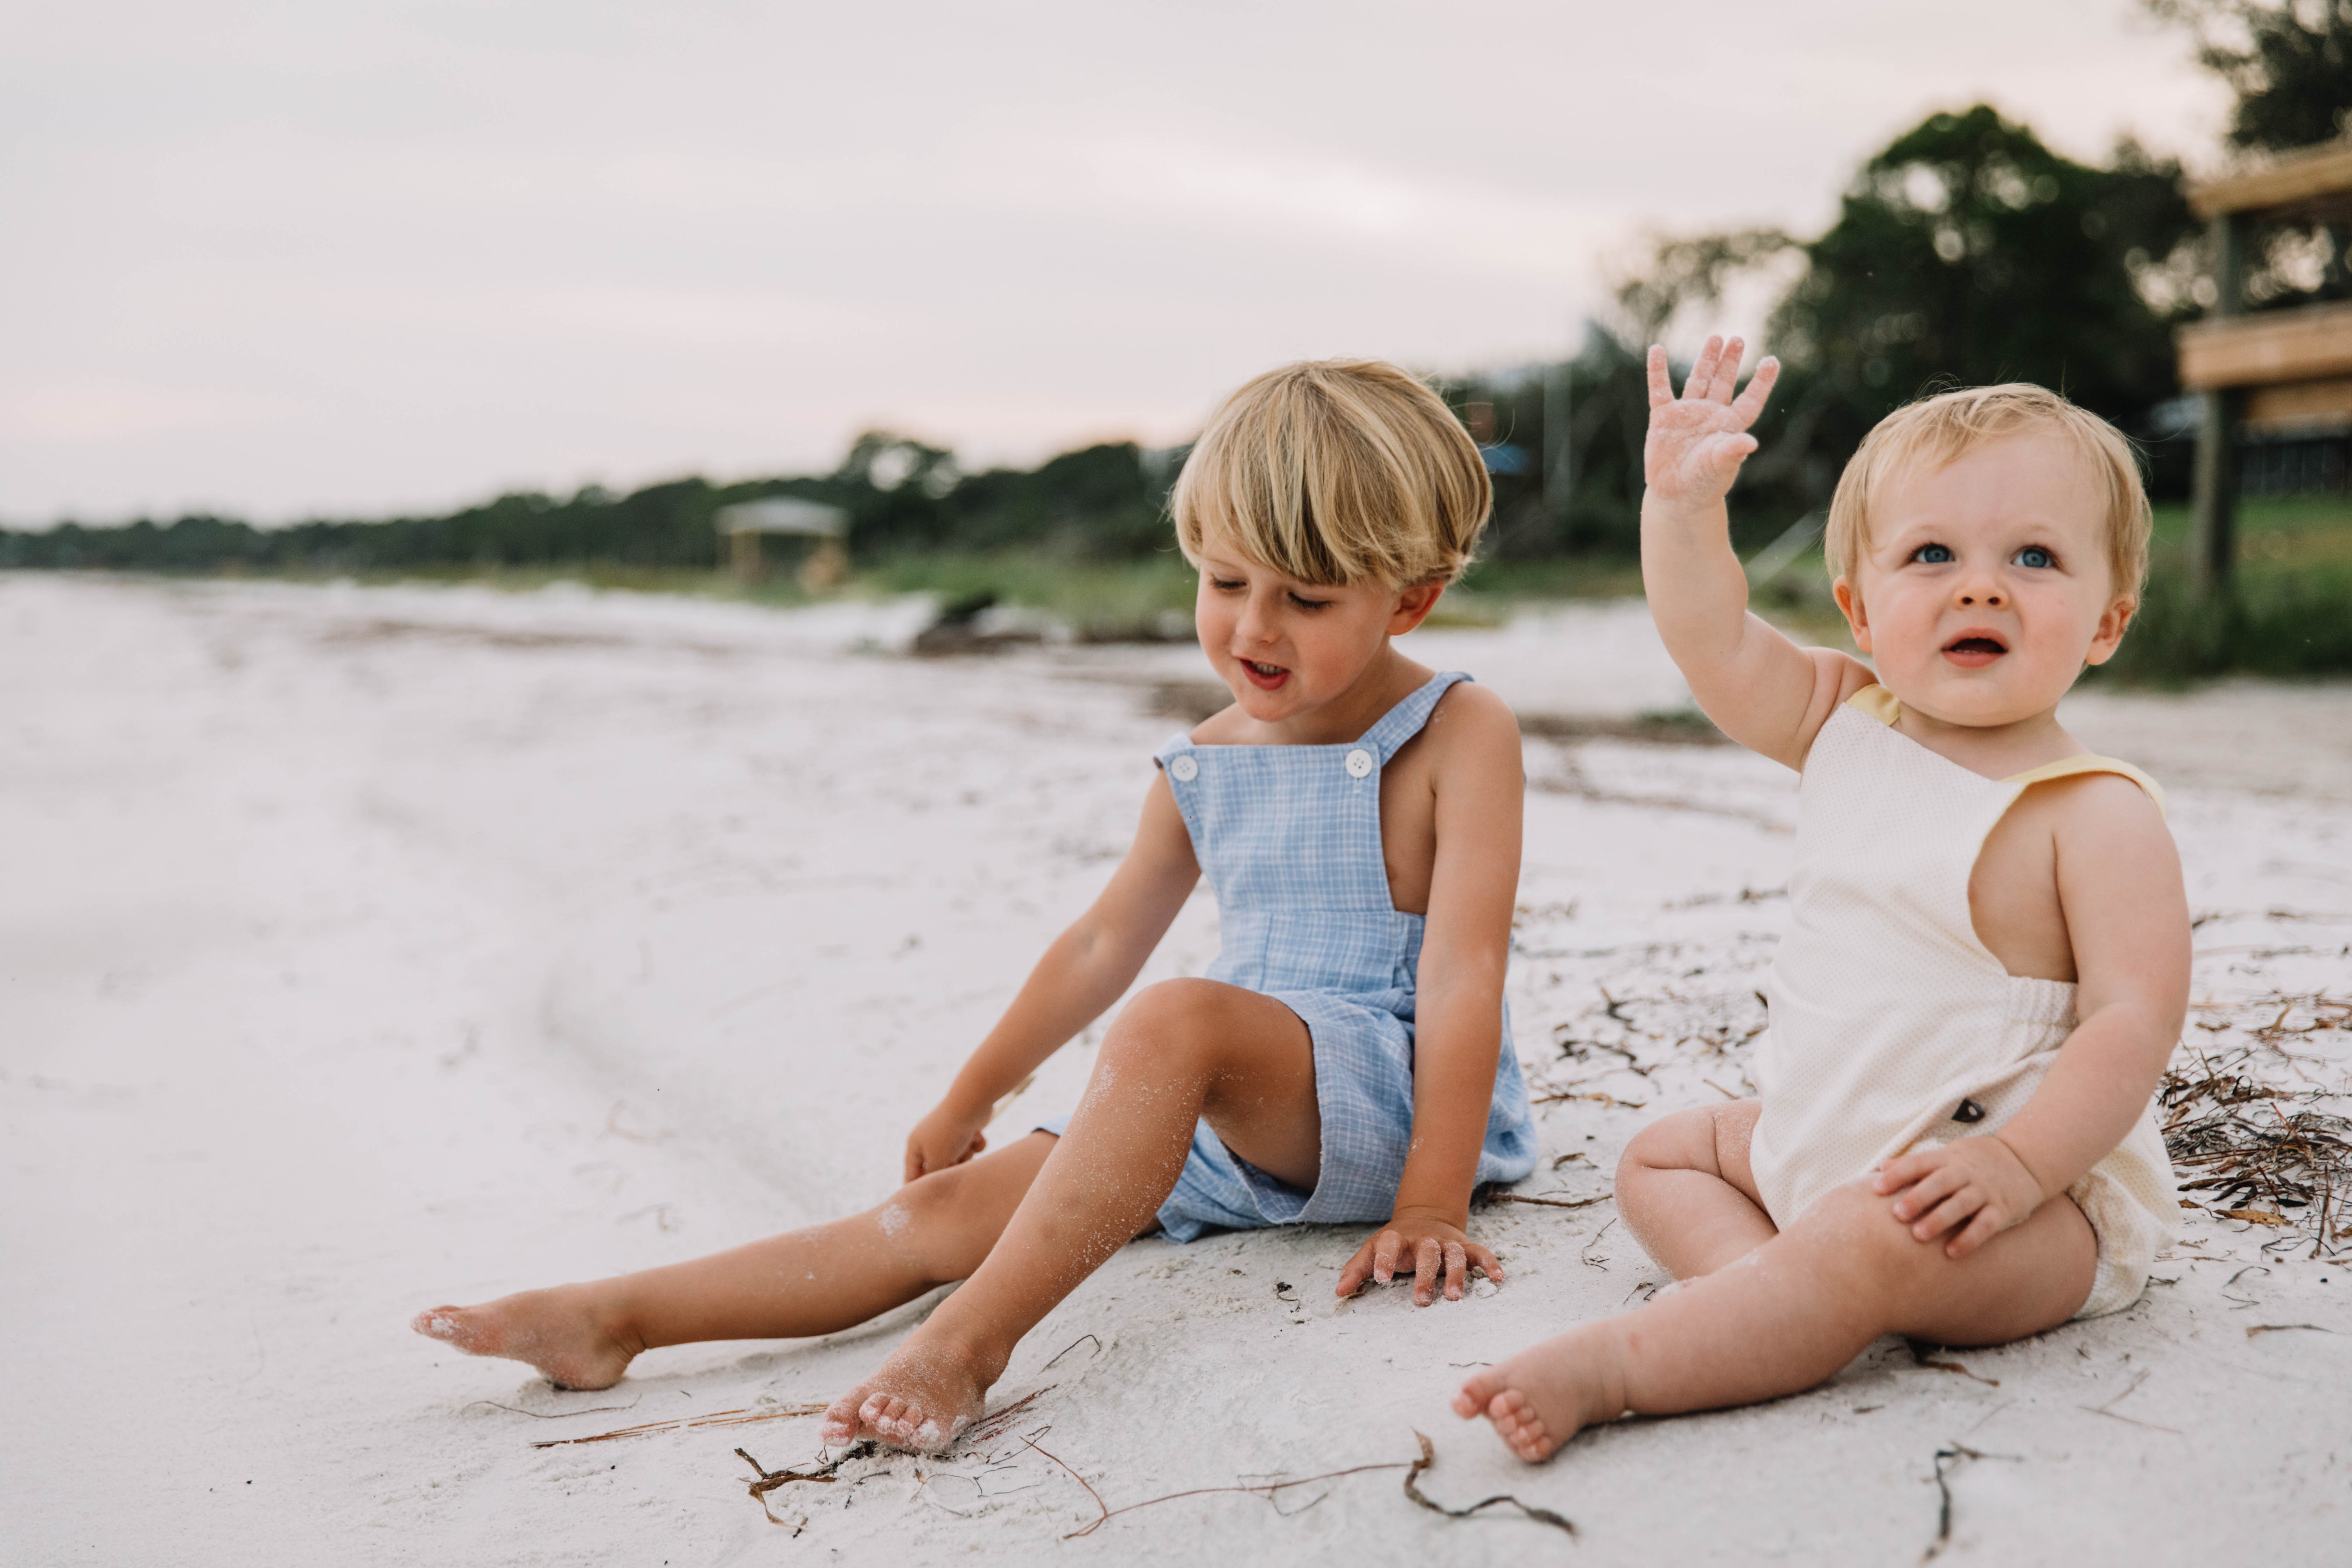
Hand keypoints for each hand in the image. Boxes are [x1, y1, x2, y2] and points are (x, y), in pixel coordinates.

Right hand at [904, 1101, 988, 1182]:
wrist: (971, 1103)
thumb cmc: (949, 1134)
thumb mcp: (937, 1161)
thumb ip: (931, 1177)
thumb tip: (930, 1187)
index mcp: (915, 1145)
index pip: (911, 1172)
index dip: (915, 1187)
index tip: (922, 1202)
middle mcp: (929, 1139)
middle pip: (939, 1167)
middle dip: (951, 1168)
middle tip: (956, 1162)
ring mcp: (948, 1134)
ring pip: (958, 1158)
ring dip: (966, 1156)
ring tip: (967, 1145)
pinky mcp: (965, 1129)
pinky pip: (970, 1146)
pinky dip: (975, 1144)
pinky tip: (977, 1136)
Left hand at [1335, 1208, 1502, 1305]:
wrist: (1424, 1218)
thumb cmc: (1394, 1245)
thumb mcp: (1371, 1252)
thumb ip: (1356, 1271)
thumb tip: (1339, 1293)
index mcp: (1396, 1239)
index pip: (1389, 1244)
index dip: (1385, 1259)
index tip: (1381, 1279)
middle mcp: (1423, 1239)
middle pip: (1426, 1251)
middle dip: (1424, 1275)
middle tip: (1422, 1300)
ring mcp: (1446, 1242)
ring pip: (1454, 1253)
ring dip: (1455, 1274)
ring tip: (1454, 1297)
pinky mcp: (1465, 1246)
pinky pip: (1480, 1252)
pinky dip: (1490, 1263)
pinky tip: (1497, 1278)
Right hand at [1643, 335, 1778, 509]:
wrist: (1677, 496)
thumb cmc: (1705, 483)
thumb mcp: (1721, 466)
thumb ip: (1732, 450)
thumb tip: (1750, 443)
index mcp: (1730, 426)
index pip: (1750, 399)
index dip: (1761, 382)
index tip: (1772, 360)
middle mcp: (1711, 415)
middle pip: (1723, 382)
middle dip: (1730, 362)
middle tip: (1738, 339)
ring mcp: (1686, 414)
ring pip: (1698, 380)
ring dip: (1706, 360)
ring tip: (1716, 338)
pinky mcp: (1663, 418)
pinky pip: (1660, 390)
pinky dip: (1657, 371)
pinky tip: (1657, 350)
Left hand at [1872, 1135, 2046, 1257]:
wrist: (2025, 1160)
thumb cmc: (1974, 1161)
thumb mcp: (1947, 1155)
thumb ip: (1917, 1163)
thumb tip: (1882, 1166)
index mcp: (1948, 1158)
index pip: (1919, 1163)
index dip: (1898, 1175)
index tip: (1876, 1189)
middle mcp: (1966, 1172)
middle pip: (1939, 1182)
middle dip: (1918, 1197)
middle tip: (1897, 1214)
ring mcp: (1986, 1190)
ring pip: (1961, 1203)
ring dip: (1939, 1219)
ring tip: (1919, 1235)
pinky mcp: (2004, 1209)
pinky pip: (1986, 1224)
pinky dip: (1970, 1238)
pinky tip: (1952, 1252)